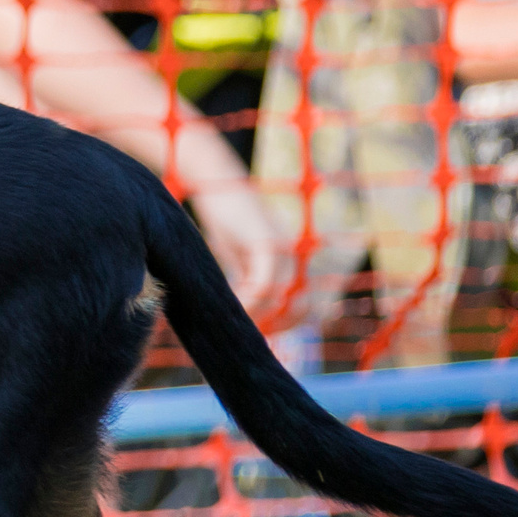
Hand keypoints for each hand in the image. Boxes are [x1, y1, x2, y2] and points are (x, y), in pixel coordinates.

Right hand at [189, 175, 295, 320]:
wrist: (215, 180)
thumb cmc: (223, 217)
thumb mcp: (238, 256)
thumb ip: (248, 280)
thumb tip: (247, 313)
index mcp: (290, 262)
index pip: (302, 306)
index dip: (285, 326)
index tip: (261, 336)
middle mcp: (294, 257)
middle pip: (298, 308)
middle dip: (275, 326)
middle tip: (248, 334)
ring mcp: (284, 250)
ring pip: (281, 299)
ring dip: (259, 316)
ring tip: (236, 321)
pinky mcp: (267, 243)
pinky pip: (264, 283)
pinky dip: (250, 300)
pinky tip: (234, 304)